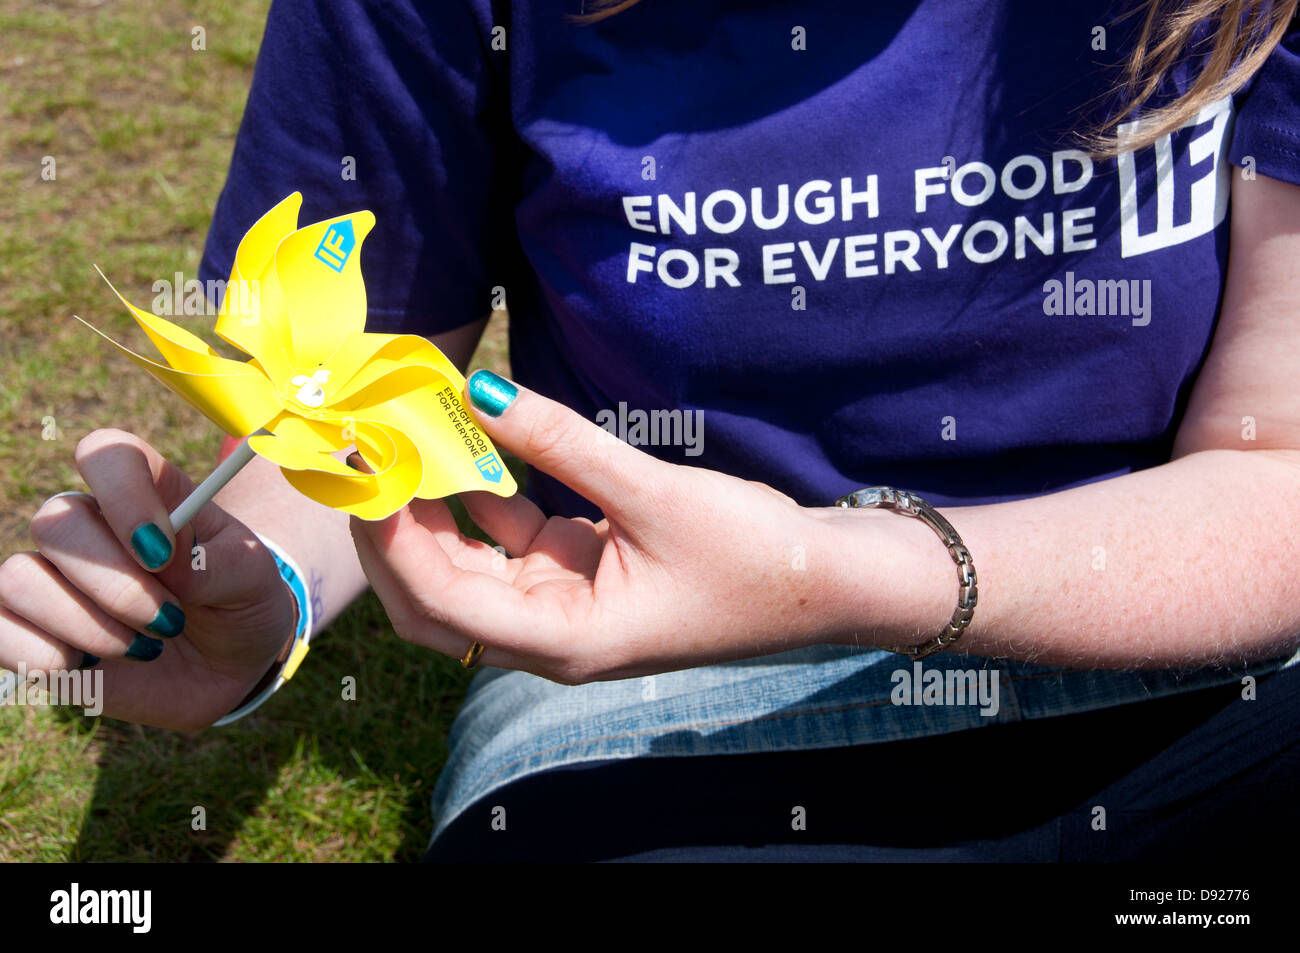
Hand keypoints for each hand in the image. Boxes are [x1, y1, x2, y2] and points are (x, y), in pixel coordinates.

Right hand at [0, 429, 294, 728]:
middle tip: (171, 620)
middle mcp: (92, 526)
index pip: (108, 454)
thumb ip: (221, 564)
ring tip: (143, 648)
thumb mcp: (255, 581)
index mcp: (150, 493)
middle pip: (57, 520)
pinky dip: (44, 656)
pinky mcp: (31, 630)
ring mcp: (56, 577)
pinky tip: (92, 664)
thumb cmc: (241, 604)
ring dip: (87, 625)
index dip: (123, 494)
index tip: (160, 551)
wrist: (228, 664)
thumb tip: (162, 558)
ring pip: (19, 577)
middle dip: (116, 585)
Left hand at [349, 373, 905, 683]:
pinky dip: (485, 496)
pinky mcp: (580, 570)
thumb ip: (563, 441)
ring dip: (433, 510)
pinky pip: (513, 536)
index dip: (391, 538)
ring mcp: (564, 602)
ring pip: (468, 564)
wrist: (825, 580)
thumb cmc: (753, 557)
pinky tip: (467, 443)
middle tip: (363, 459)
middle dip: (391, 534)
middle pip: (435, 597)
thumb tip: (479, 389)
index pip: (442, 601)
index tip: (365, 469)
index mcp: (564, 642)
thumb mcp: (653, 493)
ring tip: (404, 439)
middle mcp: (551, 633)